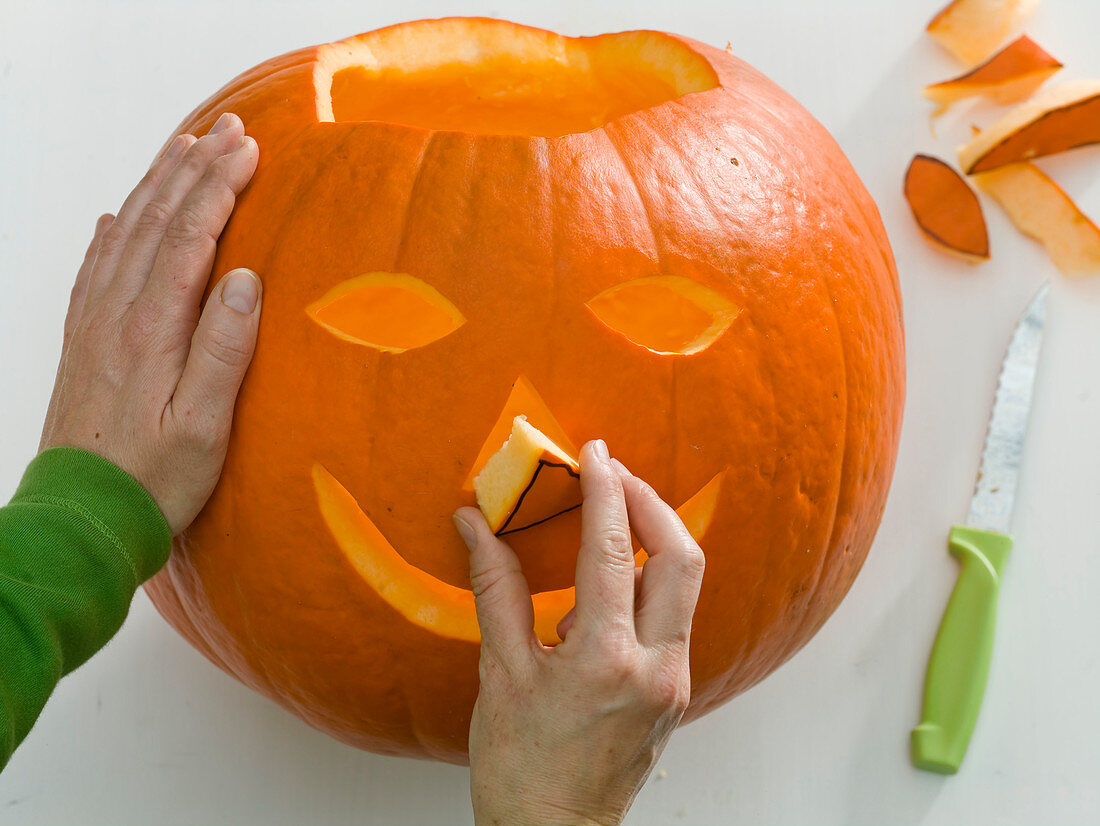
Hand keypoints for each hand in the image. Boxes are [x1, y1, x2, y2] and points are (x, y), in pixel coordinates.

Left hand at [39, 113, 260, 534]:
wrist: (81, 518)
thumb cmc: (154, 481)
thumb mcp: (202, 429)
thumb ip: (222, 352)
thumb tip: (244, 281)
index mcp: (152, 331)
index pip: (190, 239)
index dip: (220, 188)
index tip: (249, 149)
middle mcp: (117, 315)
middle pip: (157, 223)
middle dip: (194, 169)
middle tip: (228, 128)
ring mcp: (94, 325)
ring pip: (126, 234)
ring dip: (157, 186)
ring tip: (184, 148)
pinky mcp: (84, 342)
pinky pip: (96, 268)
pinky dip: (113, 231)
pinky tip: (119, 217)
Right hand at [455, 439, 705, 825]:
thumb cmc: (522, 768)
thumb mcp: (500, 674)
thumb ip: (495, 590)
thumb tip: (475, 526)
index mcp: (605, 660)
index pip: (612, 551)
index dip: (604, 491)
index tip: (593, 454)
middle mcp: (656, 667)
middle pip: (681, 557)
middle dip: (651, 503)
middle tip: (615, 475)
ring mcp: (673, 681)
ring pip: (685, 585)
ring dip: (655, 538)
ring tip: (613, 515)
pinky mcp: (675, 690)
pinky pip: (674, 615)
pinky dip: (648, 581)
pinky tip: (611, 580)